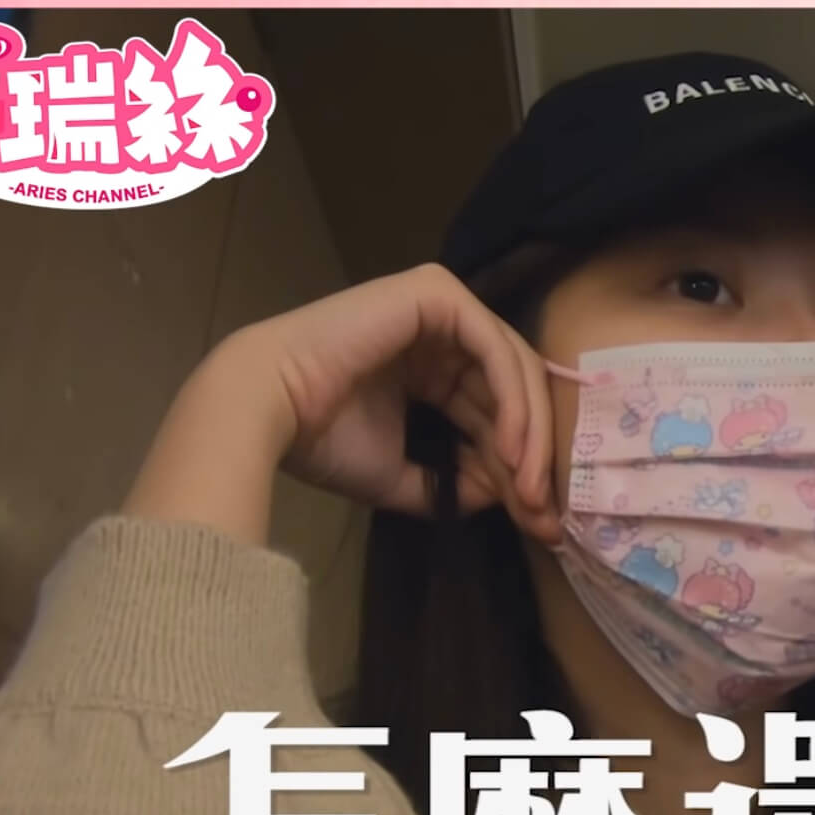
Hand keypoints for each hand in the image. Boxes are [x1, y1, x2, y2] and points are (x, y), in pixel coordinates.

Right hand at [126, 264, 558, 544]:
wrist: (268, 410)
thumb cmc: (321, 440)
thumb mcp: (402, 474)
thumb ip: (455, 485)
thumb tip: (505, 497)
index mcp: (431, 368)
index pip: (495, 413)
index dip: (521, 467)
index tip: (539, 521)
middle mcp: (442, 334)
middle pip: (514, 393)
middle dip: (534, 458)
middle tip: (546, 514)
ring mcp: (441, 307)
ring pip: (515, 371)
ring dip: (531, 437)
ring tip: (529, 490)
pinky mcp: (437, 294)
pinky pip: (495, 350)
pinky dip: (513, 402)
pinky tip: (513, 452)